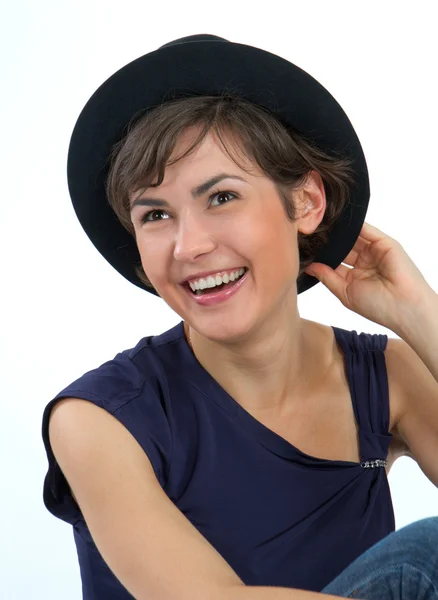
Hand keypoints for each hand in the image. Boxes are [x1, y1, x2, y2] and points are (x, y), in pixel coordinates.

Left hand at [303, 222, 433, 332]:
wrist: (403, 307)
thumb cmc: (377, 306)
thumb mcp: (345, 292)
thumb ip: (327, 277)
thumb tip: (309, 266)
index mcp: (354, 274)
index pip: (333, 259)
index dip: (320, 254)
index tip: (302, 248)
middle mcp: (363, 260)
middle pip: (341, 246)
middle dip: (326, 241)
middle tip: (307, 232)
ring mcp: (374, 250)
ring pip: (351, 236)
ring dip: (337, 232)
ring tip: (318, 225)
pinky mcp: (384, 242)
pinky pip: (365, 230)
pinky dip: (352, 226)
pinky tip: (337, 223)